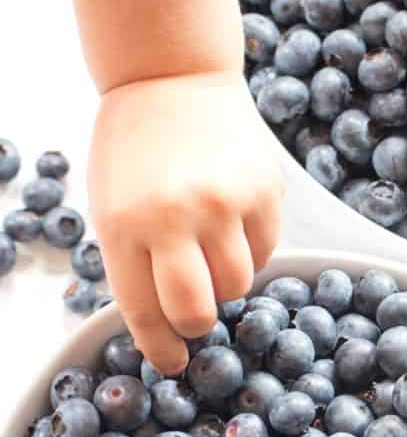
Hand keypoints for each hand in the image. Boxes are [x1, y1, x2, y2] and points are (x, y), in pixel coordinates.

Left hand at [89, 72, 283, 373]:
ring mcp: (227, 201)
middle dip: (196, 323)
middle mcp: (178, 215)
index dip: (160, 348)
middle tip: (194, 312)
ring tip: (210, 250)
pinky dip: (249, 252)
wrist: (172, 75)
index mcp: (126, 223)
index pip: (146, 311)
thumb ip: (134, 264)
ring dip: (224, 283)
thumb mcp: (111, 207)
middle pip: (198, 311)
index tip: (172, 361)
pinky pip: (265, 252)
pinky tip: (231, 224)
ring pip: (238, 285)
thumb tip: (168, 325)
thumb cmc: (132, 148)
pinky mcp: (266, 189)